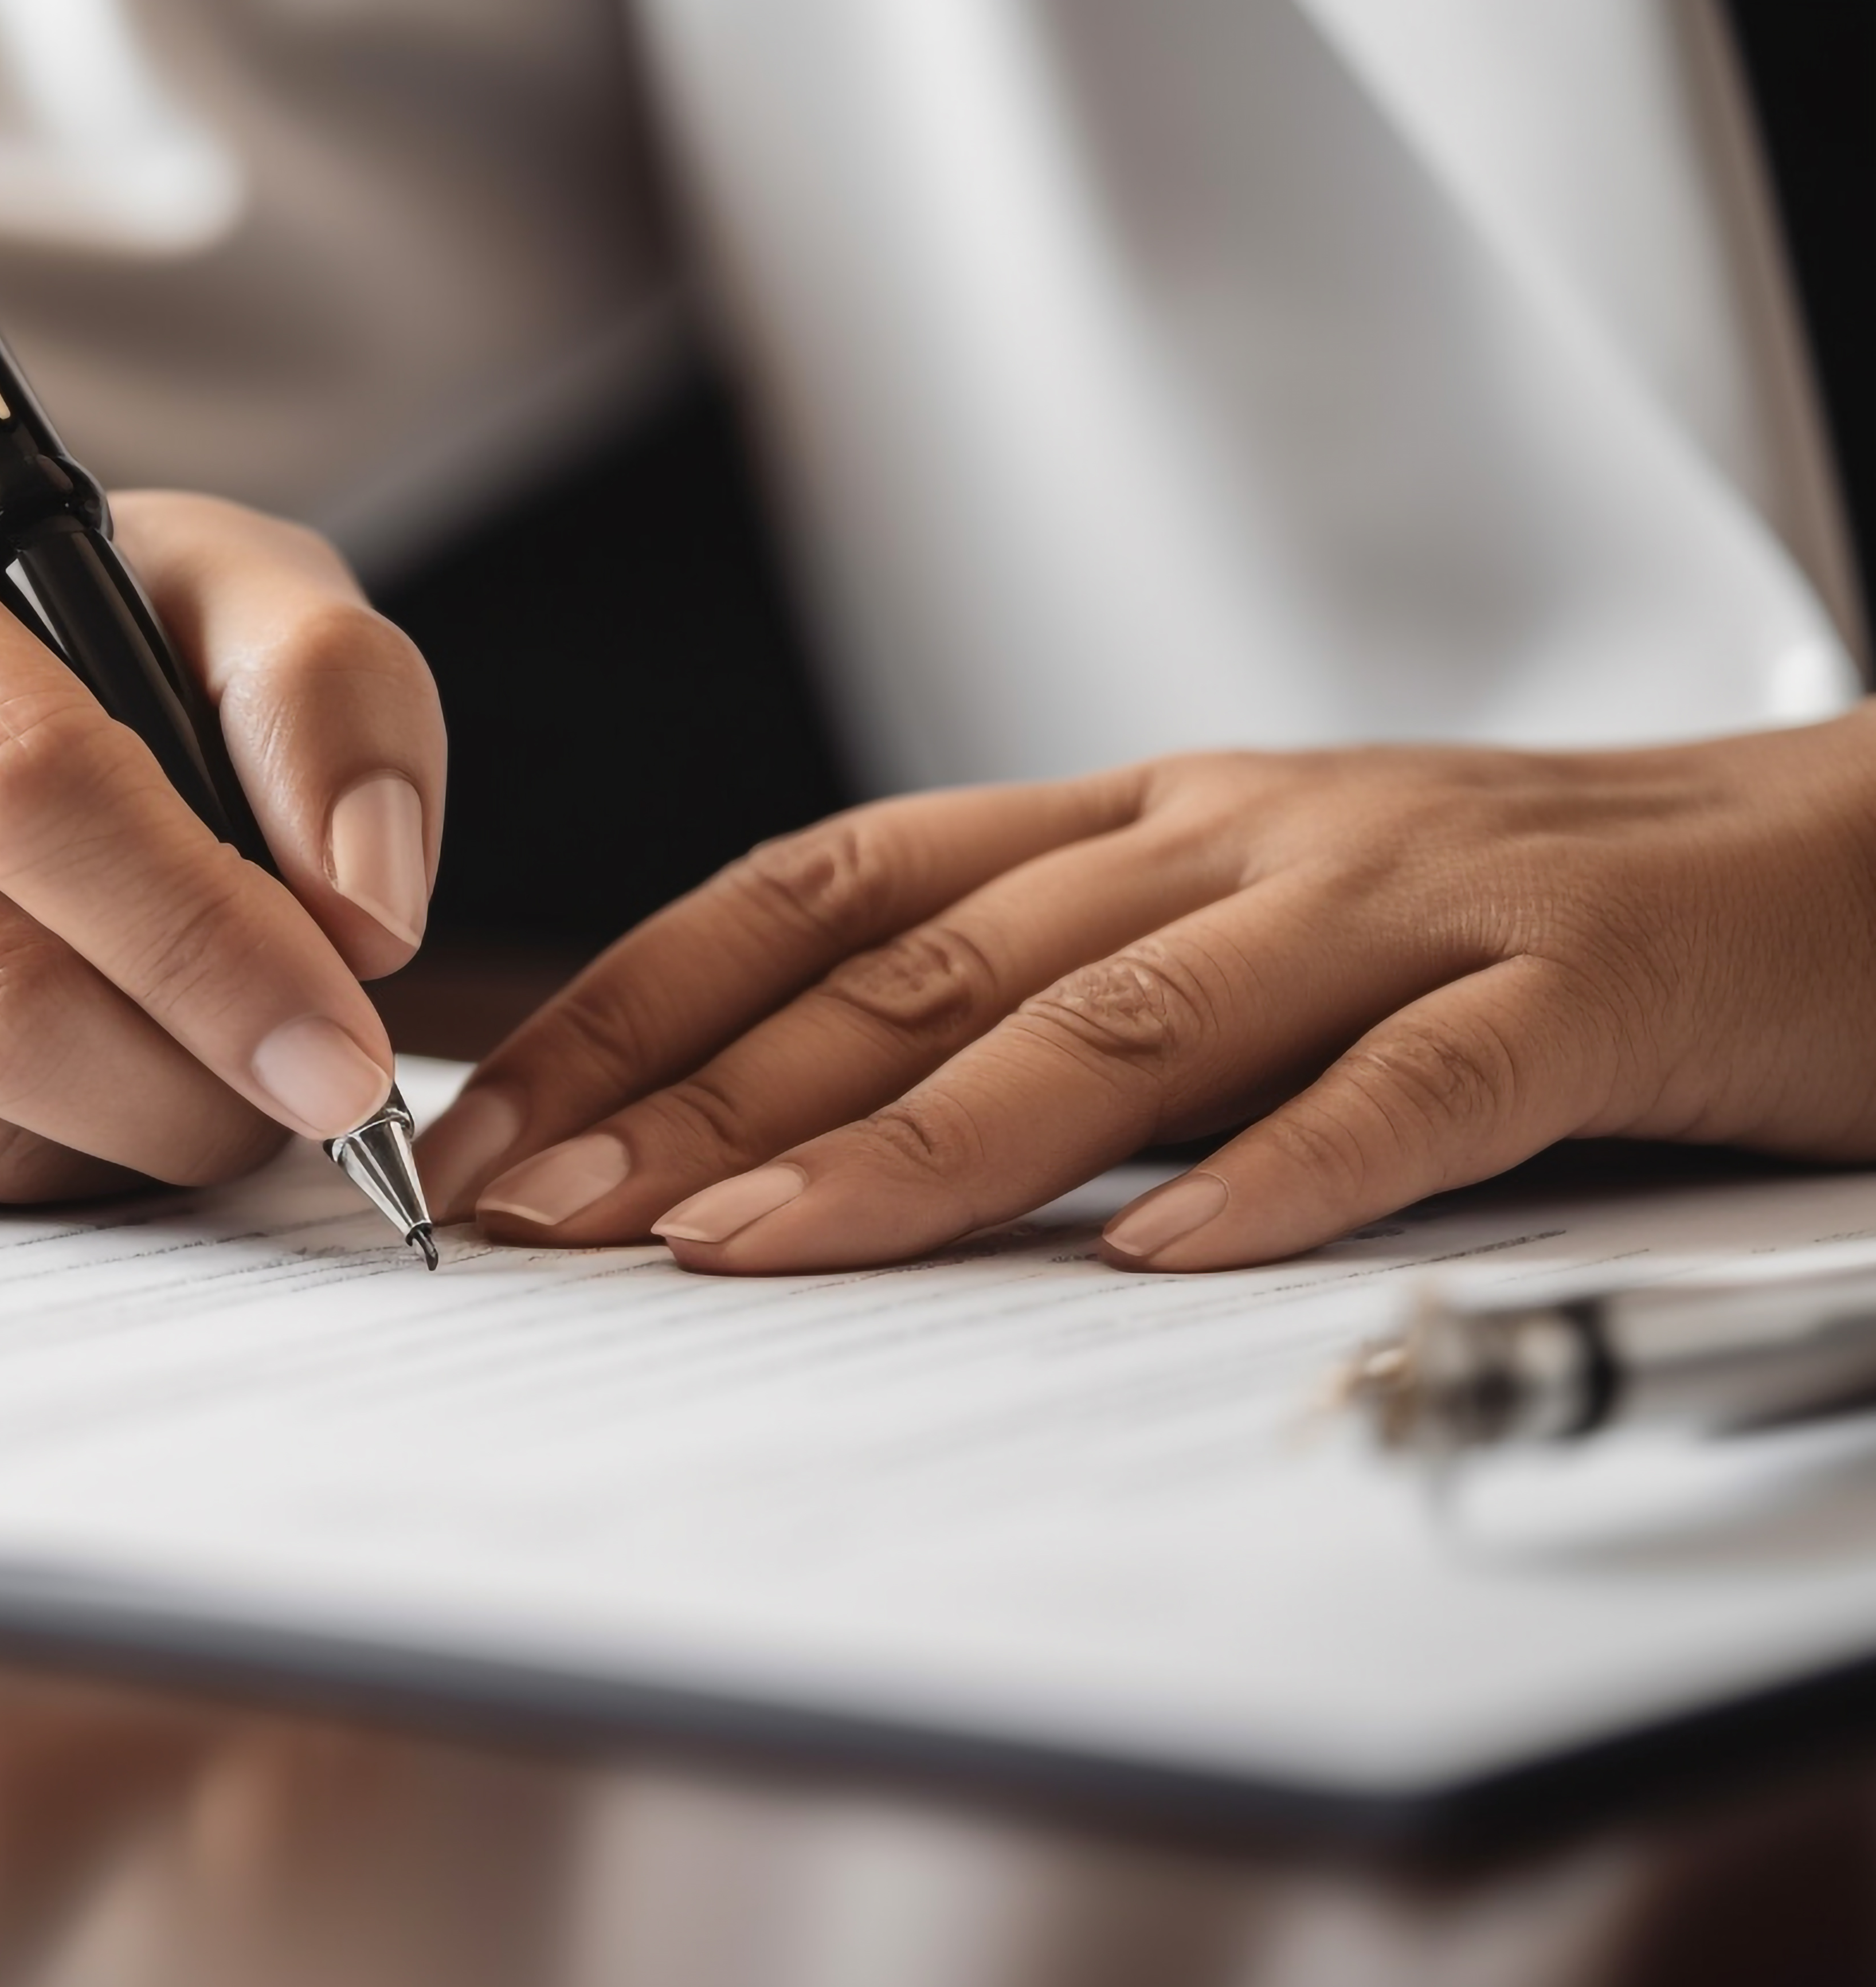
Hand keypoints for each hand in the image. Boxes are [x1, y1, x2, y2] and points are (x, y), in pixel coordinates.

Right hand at [0, 455, 438, 1202]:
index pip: (25, 782)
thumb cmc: (35, 649)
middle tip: (310, 1101)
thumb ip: (323, 688)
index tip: (347, 1049)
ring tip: (197, 1076)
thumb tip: (367, 901)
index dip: (209, 940)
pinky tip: (70, 1100)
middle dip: (185, 1081)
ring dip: (117, 1138)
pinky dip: (23, 1175)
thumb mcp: (200, 591)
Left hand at [416, 713, 1875, 1272]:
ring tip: (747, 1243)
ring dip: (913, 1140)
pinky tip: (1161, 1262)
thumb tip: (789, 1135)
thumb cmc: (1503, 925)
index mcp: (1135, 823)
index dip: (646, 1004)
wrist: (1844, 858)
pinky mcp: (1579, 992)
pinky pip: (1407, 1093)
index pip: (825, 896)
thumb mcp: (1238, 930)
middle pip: (920, 969)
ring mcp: (1402, 906)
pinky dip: (1282, 1175)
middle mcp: (1230, 840)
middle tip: (542, 1210)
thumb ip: (1051, 1005)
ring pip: (1116, 1024)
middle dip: (707, 1094)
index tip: (502, 1125)